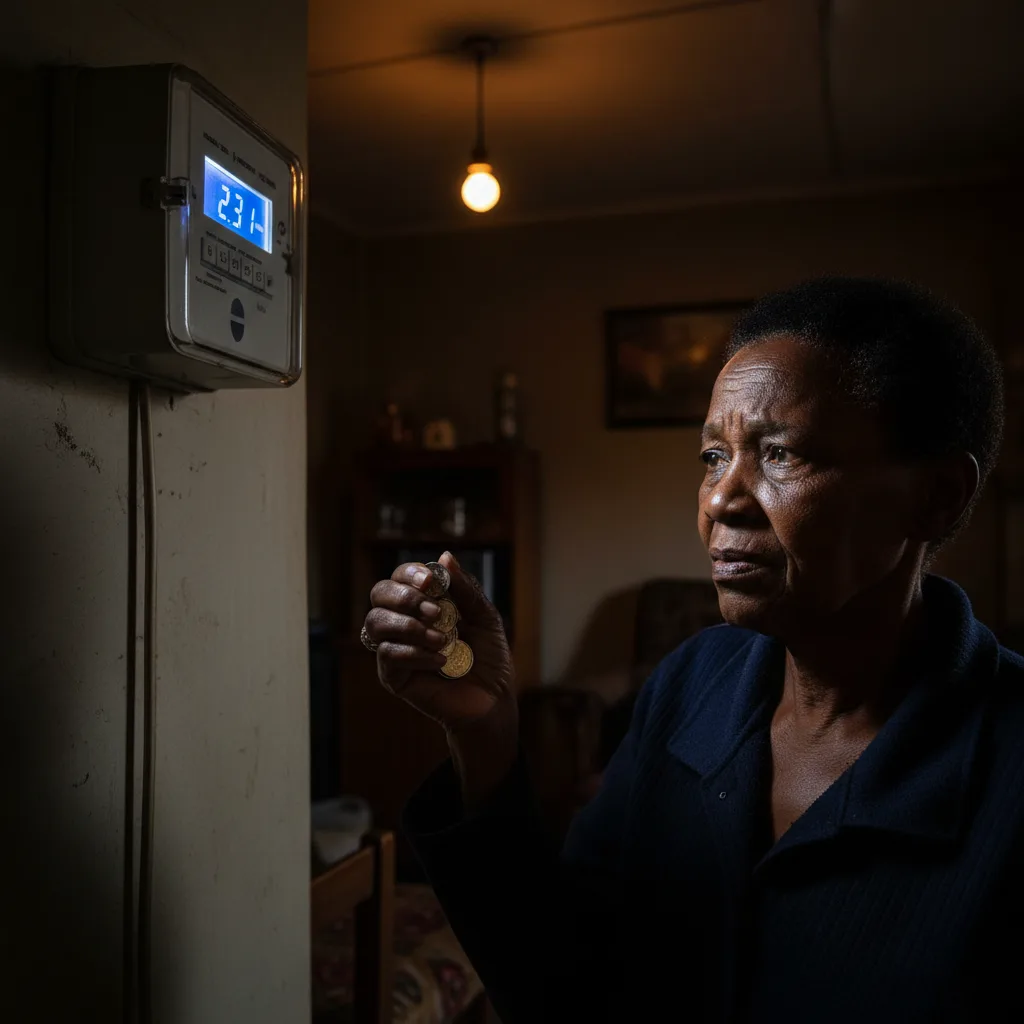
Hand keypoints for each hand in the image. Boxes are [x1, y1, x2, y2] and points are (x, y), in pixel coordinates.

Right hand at [363, 551, 516, 734]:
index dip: (411, 574)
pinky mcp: (392, 676)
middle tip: (435, 612)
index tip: (432, 582)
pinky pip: (387, 655)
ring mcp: (394, 647)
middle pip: (379, 593)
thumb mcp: (484, 617)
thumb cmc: (488, 656)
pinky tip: (440, 661)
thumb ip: (465, 589)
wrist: (492, 698)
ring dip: (409, 627)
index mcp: (422, 602)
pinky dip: (415, 654)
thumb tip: (444, 557)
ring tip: (441, 640)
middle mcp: (402, 621)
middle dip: (405, 597)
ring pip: (375, 622)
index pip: (400, 576)